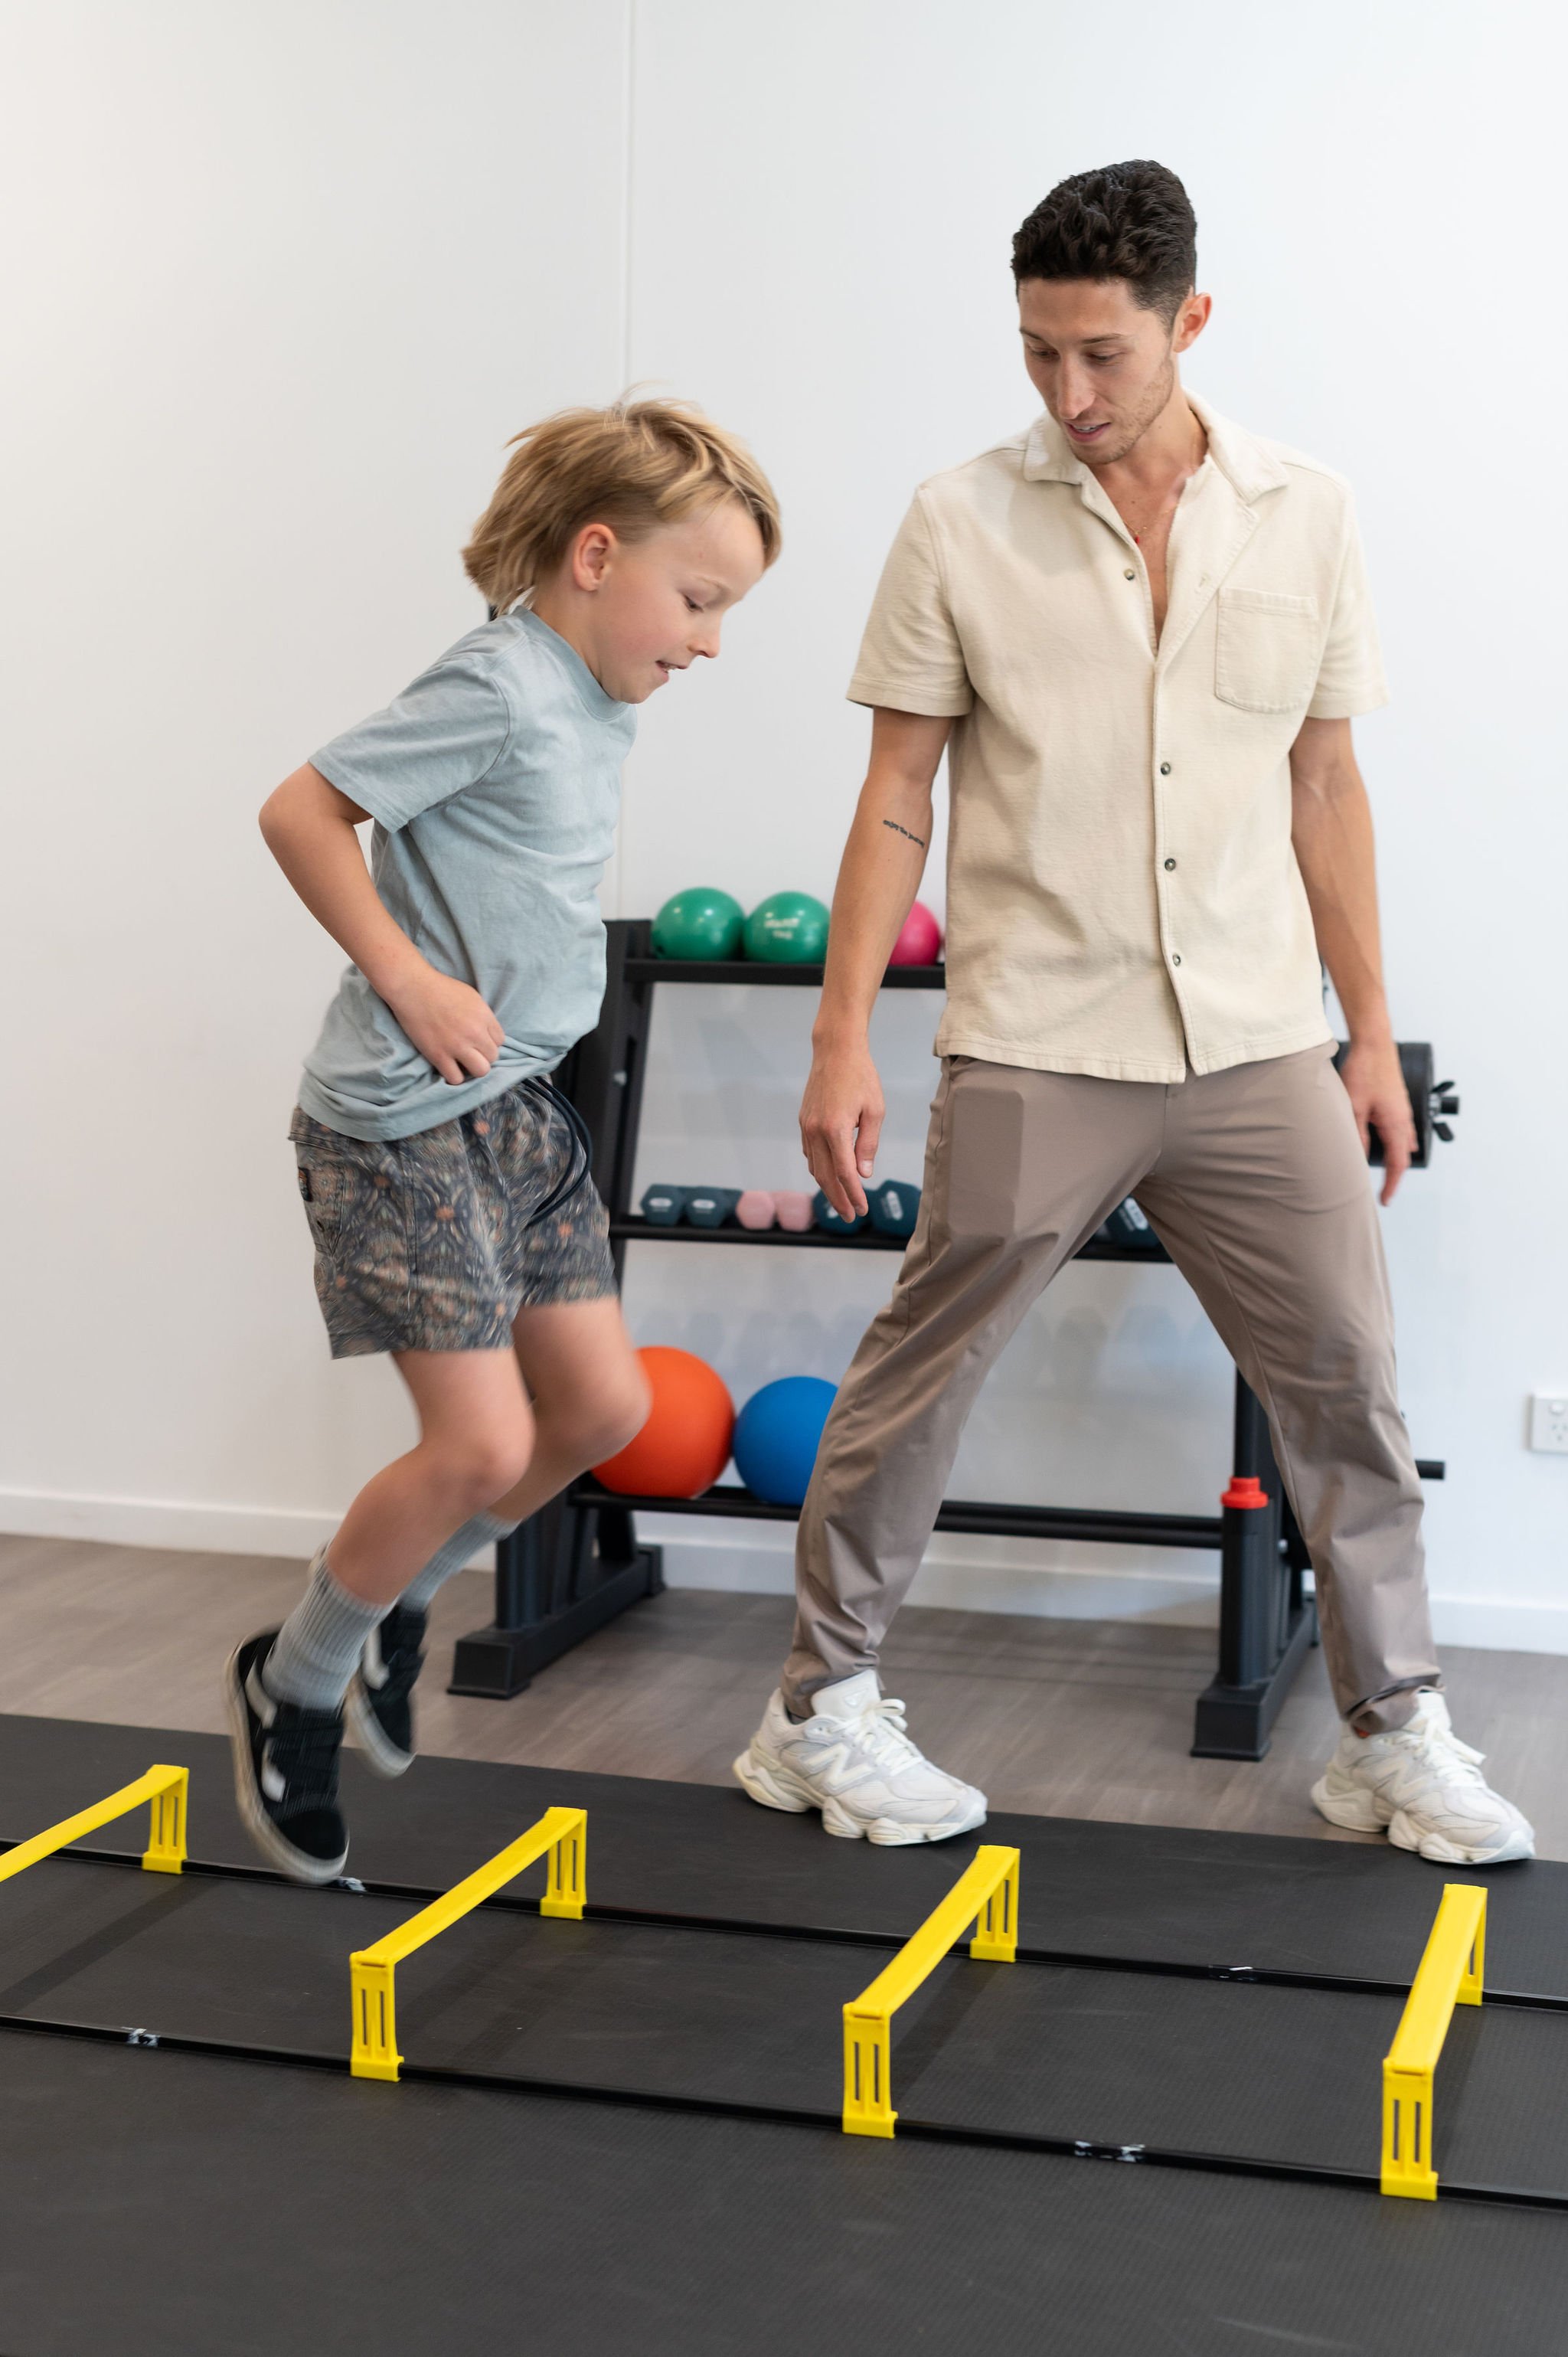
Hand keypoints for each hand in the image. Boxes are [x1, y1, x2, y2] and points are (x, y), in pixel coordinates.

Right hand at [384, 964, 504, 1084]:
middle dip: (483, 1055)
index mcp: (484, 1016)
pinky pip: (456, 1078)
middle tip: (471, 1050)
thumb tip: (487, 1033)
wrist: (413, 988)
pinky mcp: (439, 1056)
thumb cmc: (441, 988)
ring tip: (463, 1061)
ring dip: (473, 1068)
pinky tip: (449, 1067)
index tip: (478, 1039)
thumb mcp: (471, 996)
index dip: (489, 1041)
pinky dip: (454, 1076)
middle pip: (493, 1057)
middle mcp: (475, 1033)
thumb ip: (483, 1016)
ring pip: (480, 1071)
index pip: (500, 1041)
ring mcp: (457, 1046)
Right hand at [800, 1037, 883, 1218]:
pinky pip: (810, 1153)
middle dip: (838, 1199)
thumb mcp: (875, 1110)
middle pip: (825, 1176)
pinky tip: (830, 1175)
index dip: (854, 1195)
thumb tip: (863, 1174)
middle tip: (849, 1216)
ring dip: (827, 1187)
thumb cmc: (861, 1077)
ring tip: (841, 1201)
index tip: (861, 1209)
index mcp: (836, 1129)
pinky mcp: (804, 1122)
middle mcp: (816, 1131)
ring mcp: (806, 1127)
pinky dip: (819, 1169)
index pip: (845, 1173)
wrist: (835, 1051)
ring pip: (814, 1167)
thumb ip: (868, 1144)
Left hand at [1338, 1036, 1414, 1204]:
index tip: (1384, 1200)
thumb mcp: (1352, 1108)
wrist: (1374, 1043)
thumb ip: (1356, 1135)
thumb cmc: (1363, 1071)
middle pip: (1403, 1156)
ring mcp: (1403, 1109)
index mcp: (1395, 1124)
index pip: (1397, 1164)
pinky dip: (1399, 1142)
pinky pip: (1403, 1129)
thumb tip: (1356, 1158)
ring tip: (1387, 1173)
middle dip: (1395, 1176)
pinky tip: (1394, 1143)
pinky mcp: (1398, 1101)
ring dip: (1397, 1159)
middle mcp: (1404, 1119)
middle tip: (1384, 1191)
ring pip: (1404, 1142)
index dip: (1391, 1184)